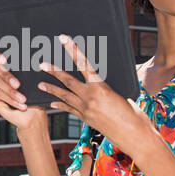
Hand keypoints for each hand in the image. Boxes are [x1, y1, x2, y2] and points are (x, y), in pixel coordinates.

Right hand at [0, 47, 45, 131]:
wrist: (32, 115)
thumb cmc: (33, 96)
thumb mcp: (31, 82)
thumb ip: (26, 70)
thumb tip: (32, 59)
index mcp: (2, 67)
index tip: (3, 59)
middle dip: (5, 74)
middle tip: (18, 84)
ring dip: (11, 91)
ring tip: (23, 99)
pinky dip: (11, 100)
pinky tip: (21, 104)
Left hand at [37, 33, 154, 155]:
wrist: (134, 135)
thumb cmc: (134, 113)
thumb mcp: (122, 93)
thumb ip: (107, 87)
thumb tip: (99, 82)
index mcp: (101, 87)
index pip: (83, 64)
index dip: (73, 51)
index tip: (64, 40)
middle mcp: (90, 98)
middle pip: (68, 81)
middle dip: (54, 72)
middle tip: (41, 65)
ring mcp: (86, 110)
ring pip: (65, 96)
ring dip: (52, 89)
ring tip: (40, 84)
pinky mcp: (86, 119)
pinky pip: (70, 109)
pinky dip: (60, 105)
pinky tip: (52, 103)